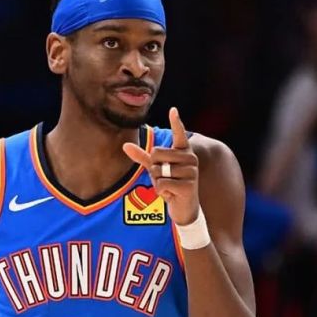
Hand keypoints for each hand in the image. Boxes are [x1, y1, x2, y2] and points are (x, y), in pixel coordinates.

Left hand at [123, 107, 199, 225]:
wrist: (184, 207)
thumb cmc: (170, 184)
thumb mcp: (155, 169)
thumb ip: (142, 157)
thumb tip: (125, 145)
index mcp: (183, 151)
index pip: (179, 134)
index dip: (176, 122)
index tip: (173, 110)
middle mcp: (190, 158)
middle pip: (156, 154)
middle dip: (154, 169)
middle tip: (165, 178)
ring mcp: (191, 171)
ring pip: (158, 171)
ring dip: (157, 182)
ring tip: (169, 186)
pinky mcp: (188, 185)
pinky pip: (162, 183)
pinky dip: (161, 191)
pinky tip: (171, 194)